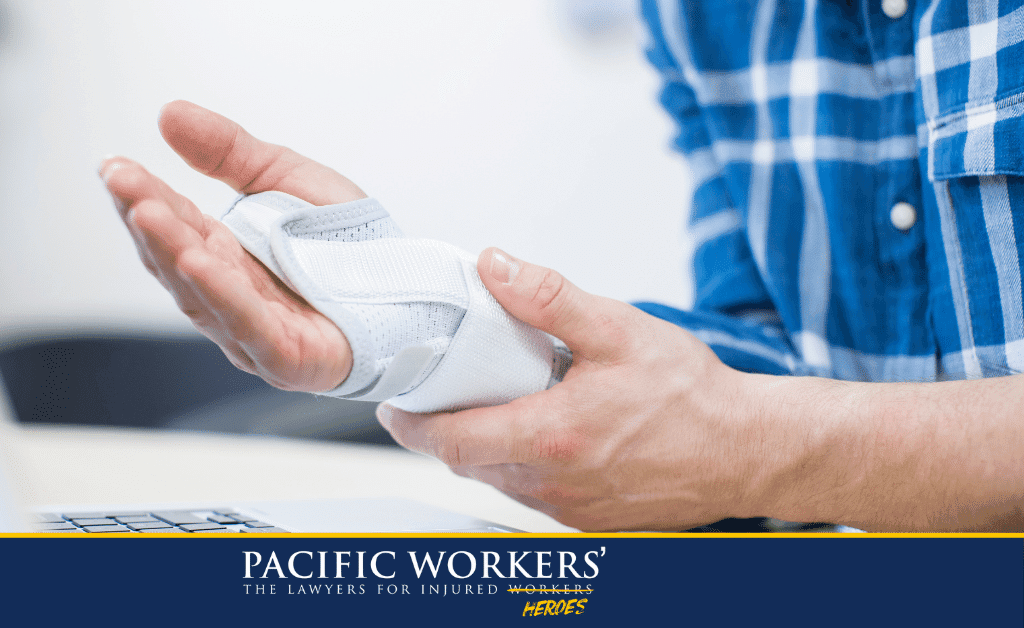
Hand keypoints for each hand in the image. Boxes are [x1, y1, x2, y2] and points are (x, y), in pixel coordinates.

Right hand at [101, 100, 361, 391]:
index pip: (173, 225)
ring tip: (146, 214)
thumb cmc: (350, 246)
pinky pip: (250, 327)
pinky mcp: (290, 358)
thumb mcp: (286, 180)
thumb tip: (169, 114)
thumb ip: (230, 152)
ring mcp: (256, 333)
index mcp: (226, 256)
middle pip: (177, 260)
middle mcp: (232, 297)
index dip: (141, 196)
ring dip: (171, 253)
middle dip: (147, 219)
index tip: (114, 166)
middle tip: (121, 180)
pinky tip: (197, 262)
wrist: (416, 289)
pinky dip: (222, 295)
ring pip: (203, 295)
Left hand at [377, 248, 759, 530]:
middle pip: (469, 461)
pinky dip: (523, 464)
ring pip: (500, 480)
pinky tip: (547, 431)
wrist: (748, 450)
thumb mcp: (618, 329)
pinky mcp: (590, 521)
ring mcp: (570, 510)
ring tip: (503, 403)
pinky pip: (534, 494)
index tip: (395, 407)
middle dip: (448, 429)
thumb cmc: (693, 396)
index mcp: (550, 437)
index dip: (412, 425)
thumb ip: (548, 299)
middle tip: (447, 391)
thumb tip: (496, 268)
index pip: (450, 441)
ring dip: (487, 446)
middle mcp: (553, 484)